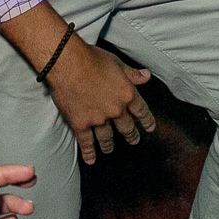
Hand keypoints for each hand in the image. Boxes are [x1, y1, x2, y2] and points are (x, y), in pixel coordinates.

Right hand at [44, 37, 156, 163]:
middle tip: (134, 140)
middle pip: (126, 127)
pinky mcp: (81, 124)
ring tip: (110, 149)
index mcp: (127, 94)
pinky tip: (91, 159)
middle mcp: (115, 110)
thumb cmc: (92, 58)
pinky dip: (89, 152)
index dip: (147, 121)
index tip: (150, 128)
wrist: (68, 63)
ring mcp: (98, 119)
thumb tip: (147, 76)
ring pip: (107, 137)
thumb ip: (132, 73)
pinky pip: (86, 142)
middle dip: (131, 135)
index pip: (141, 111)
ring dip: (110, 145)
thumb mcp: (117, 63)